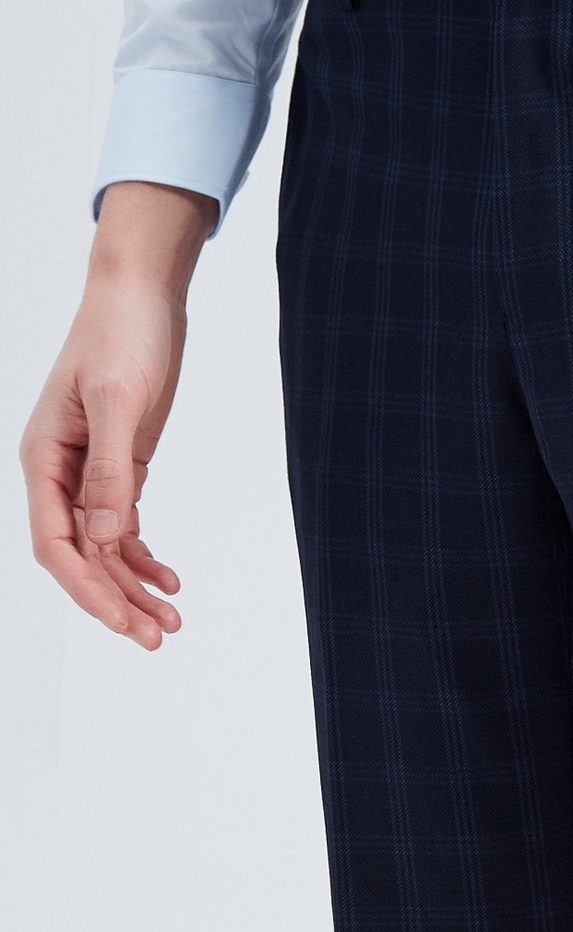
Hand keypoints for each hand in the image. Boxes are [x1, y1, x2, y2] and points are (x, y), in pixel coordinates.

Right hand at [19, 276, 185, 648]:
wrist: (141, 295)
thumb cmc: (123, 335)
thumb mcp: (121, 399)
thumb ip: (112, 468)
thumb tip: (103, 534)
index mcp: (43, 459)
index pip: (57, 544)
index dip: (88, 589)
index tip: (123, 622)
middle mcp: (59, 471)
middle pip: (80, 554)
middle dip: (115, 598)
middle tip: (158, 636)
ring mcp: (90, 468)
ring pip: (103, 543)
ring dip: (132, 582)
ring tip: (171, 619)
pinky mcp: (120, 460)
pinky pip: (123, 520)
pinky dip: (142, 551)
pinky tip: (166, 577)